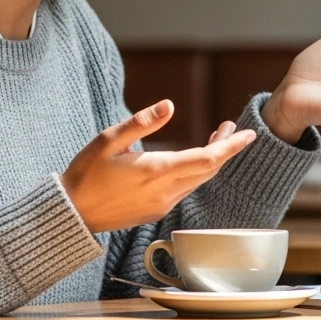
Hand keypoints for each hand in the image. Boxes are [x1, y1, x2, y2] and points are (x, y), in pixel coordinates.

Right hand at [61, 100, 256, 232]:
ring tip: (215, 137)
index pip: (207, 159)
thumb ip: (141, 123)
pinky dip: (195, 172)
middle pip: (208, 170)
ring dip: (210, 160)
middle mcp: (165, 191)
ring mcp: (161, 204)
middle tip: (229, 127)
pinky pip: (185, 190)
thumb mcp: (108, 140)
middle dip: (224, 148)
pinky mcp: (155, 211)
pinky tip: (190, 160)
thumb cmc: (86, 172)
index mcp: (156, 171)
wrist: (71, 214)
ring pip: (198, 180)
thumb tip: (169, 105)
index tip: (250, 134)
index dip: (231, 146)